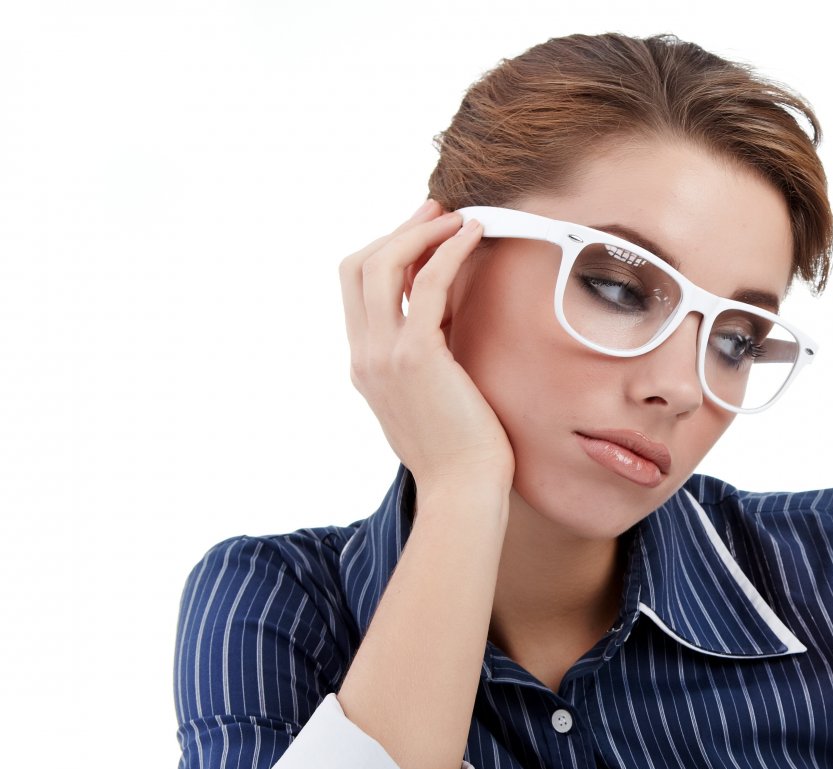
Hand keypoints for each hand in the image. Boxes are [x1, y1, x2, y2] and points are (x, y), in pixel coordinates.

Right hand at [338, 197, 515, 493]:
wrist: (463, 491)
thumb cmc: (463, 453)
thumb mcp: (433, 397)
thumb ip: (427, 358)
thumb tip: (447, 321)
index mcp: (364, 365)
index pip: (356, 288)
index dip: (386, 251)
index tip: (422, 232)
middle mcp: (364, 356)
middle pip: (358, 267)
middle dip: (397, 229)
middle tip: (436, 209)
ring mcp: (383, 356)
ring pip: (382, 266)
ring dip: (420, 231)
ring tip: (458, 217)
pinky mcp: (416, 357)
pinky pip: (426, 285)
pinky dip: (448, 251)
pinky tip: (473, 236)